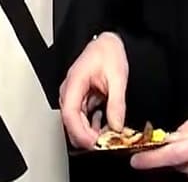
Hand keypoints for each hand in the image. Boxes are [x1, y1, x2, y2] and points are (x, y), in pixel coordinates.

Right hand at [58, 32, 128, 147]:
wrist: (108, 43)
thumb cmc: (108, 53)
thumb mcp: (117, 77)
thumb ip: (116, 103)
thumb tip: (116, 125)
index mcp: (74, 83)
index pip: (70, 113)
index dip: (80, 131)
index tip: (93, 142)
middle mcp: (69, 91)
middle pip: (70, 122)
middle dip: (86, 136)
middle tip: (105, 143)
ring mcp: (73, 96)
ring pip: (75, 123)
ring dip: (90, 132)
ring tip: (108, 135)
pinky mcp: (79, 99)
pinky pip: (81, 118)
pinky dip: (92, 125)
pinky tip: (105, 125)